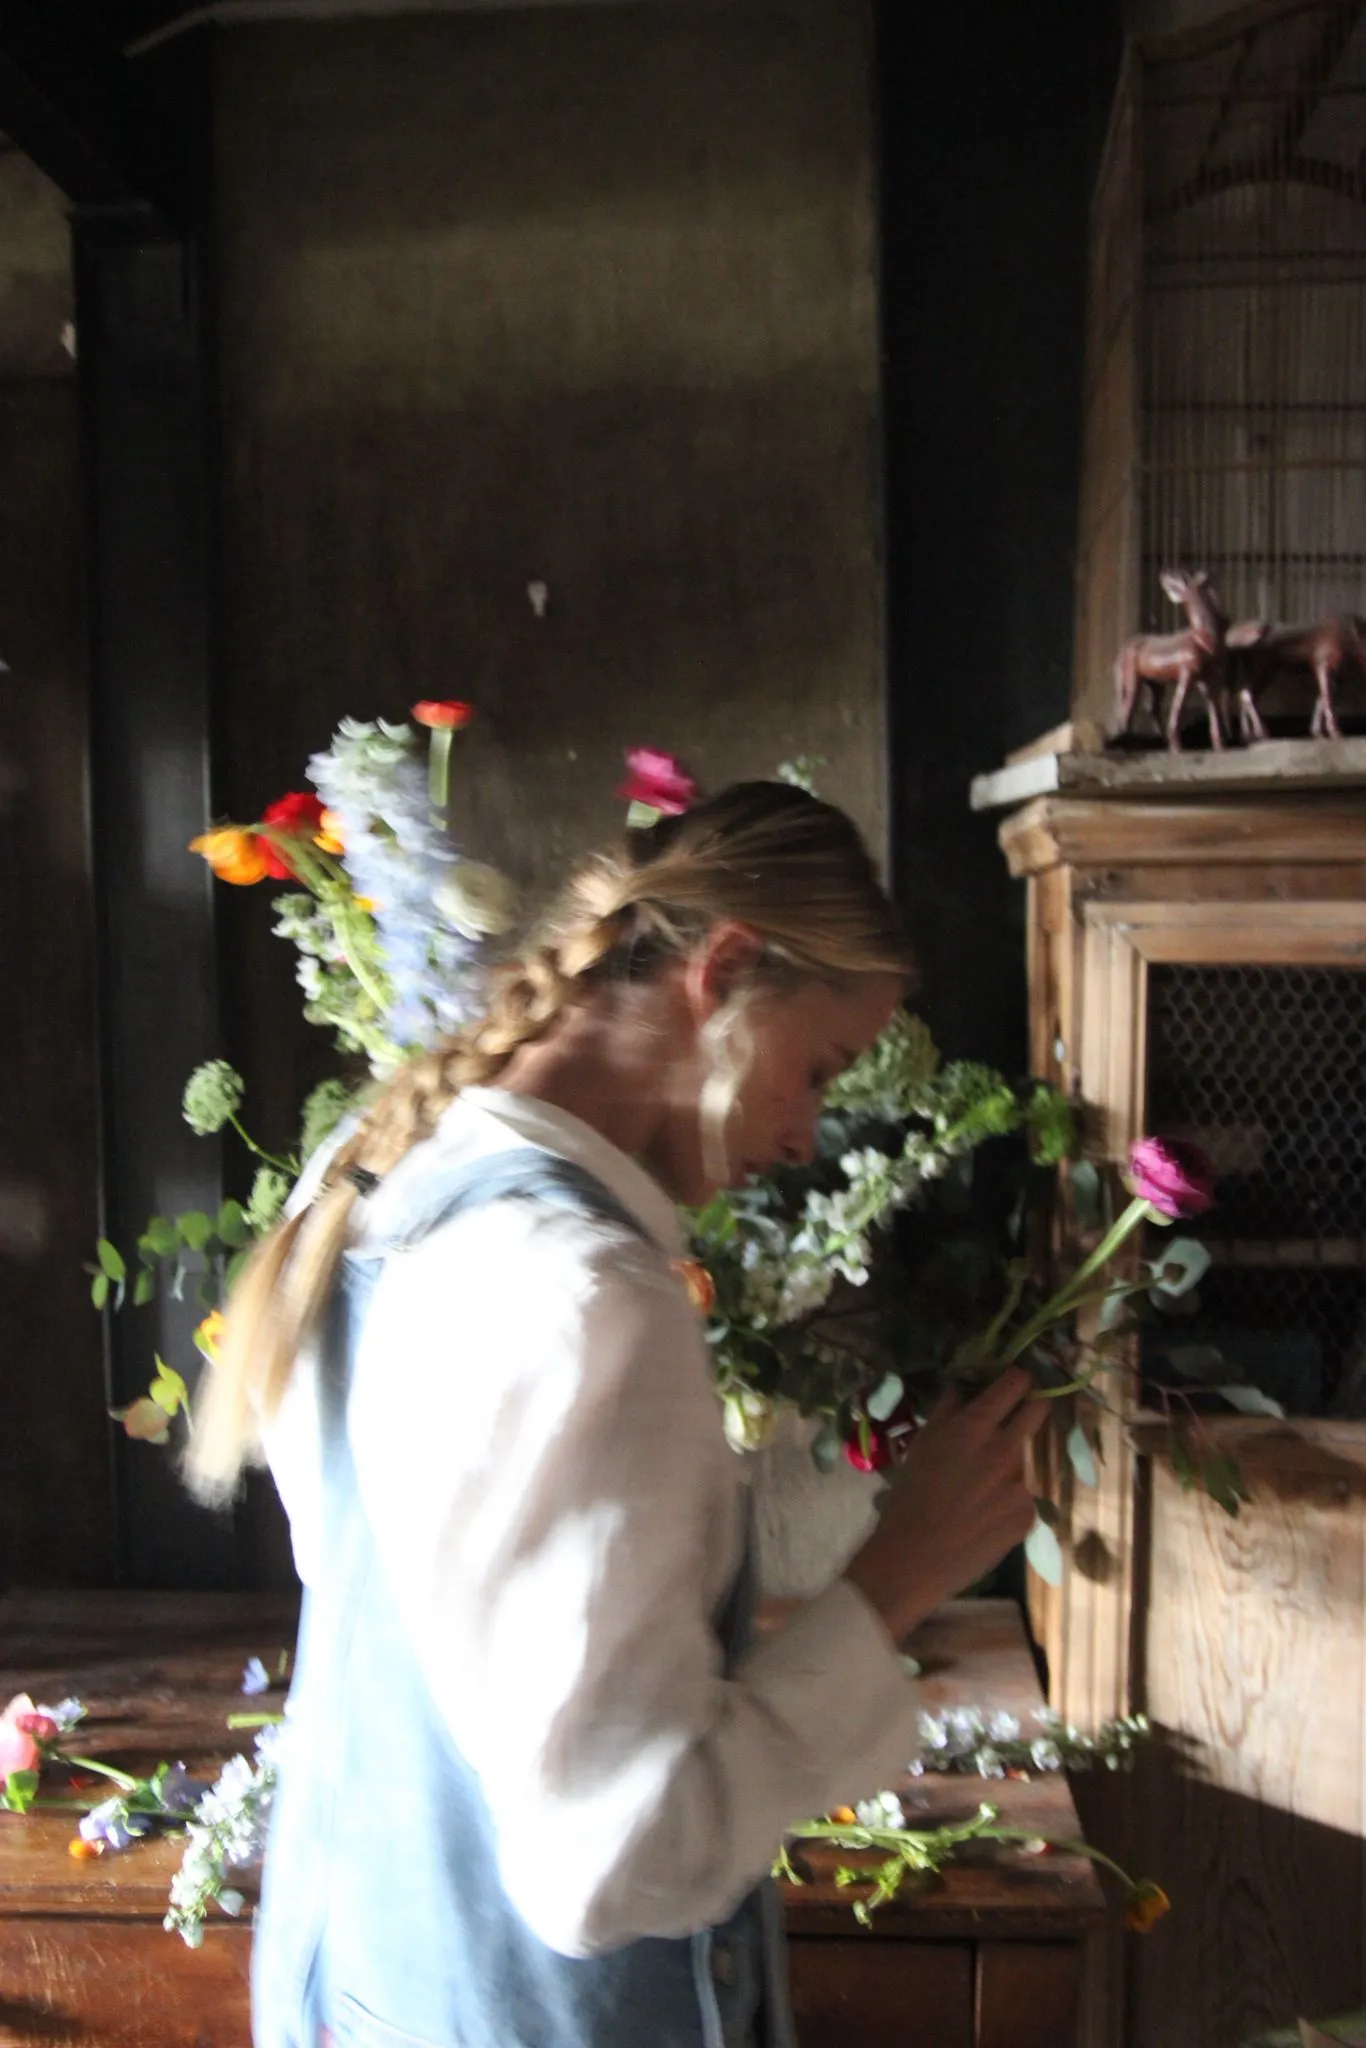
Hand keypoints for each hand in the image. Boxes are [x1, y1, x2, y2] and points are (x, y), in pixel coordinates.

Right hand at [842, 1368, 1046, 1642]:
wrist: (915, 1559)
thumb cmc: (909, 1498)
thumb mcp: (921, 1446)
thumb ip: (946, 1412)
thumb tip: (959, 1388)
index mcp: (974, 1427)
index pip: (1014, 1385)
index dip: (1018, 1379)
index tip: (1017, 1380)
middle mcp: (1005, 1450)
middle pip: (1037, 1412)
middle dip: (1033, 1406)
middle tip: (1020, 1414)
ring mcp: (1021, 1484)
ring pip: (1021, 1463)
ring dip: (1007, 1467)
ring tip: (976, 1491)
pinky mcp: (1028, 1516)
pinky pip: (1021, 1499)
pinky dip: (1007, 1503)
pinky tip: (982, 1517)